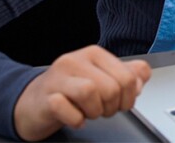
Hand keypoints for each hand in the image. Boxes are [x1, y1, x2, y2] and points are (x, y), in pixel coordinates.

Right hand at [13, 46, 150, 140]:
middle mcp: (75, 61)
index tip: (121, 103)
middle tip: (104, 110)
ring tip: (89, 113)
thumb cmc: (70, 91)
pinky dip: (76, 119)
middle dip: (113, 106)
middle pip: (111, 87)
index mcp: (94, 54)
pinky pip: (65, 108)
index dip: (129, 96)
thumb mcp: (102, 78)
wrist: (33, 103)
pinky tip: (75, 119)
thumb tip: (141, 77)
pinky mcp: (44, 97)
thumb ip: (128, 74)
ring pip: (90, 92)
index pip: (127, 75)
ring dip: (95, 111)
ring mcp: (57, 78)